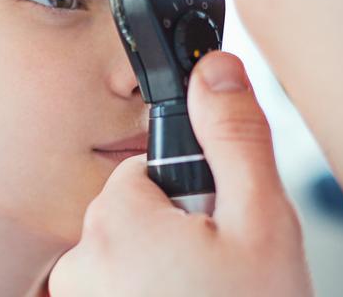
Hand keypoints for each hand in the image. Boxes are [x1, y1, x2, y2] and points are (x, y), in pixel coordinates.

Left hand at [48, 52, 312, 296]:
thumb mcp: (261, 222)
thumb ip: (233, 138)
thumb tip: (214, 69)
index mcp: (118, 219)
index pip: (141, 174)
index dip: (184, 196)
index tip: (208, 226)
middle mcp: (81, 260)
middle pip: (129, 214)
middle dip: (170, 232)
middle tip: (210, 270)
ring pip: (120, 255)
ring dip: (155, 270)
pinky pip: (108, 290)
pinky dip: (137, 296)